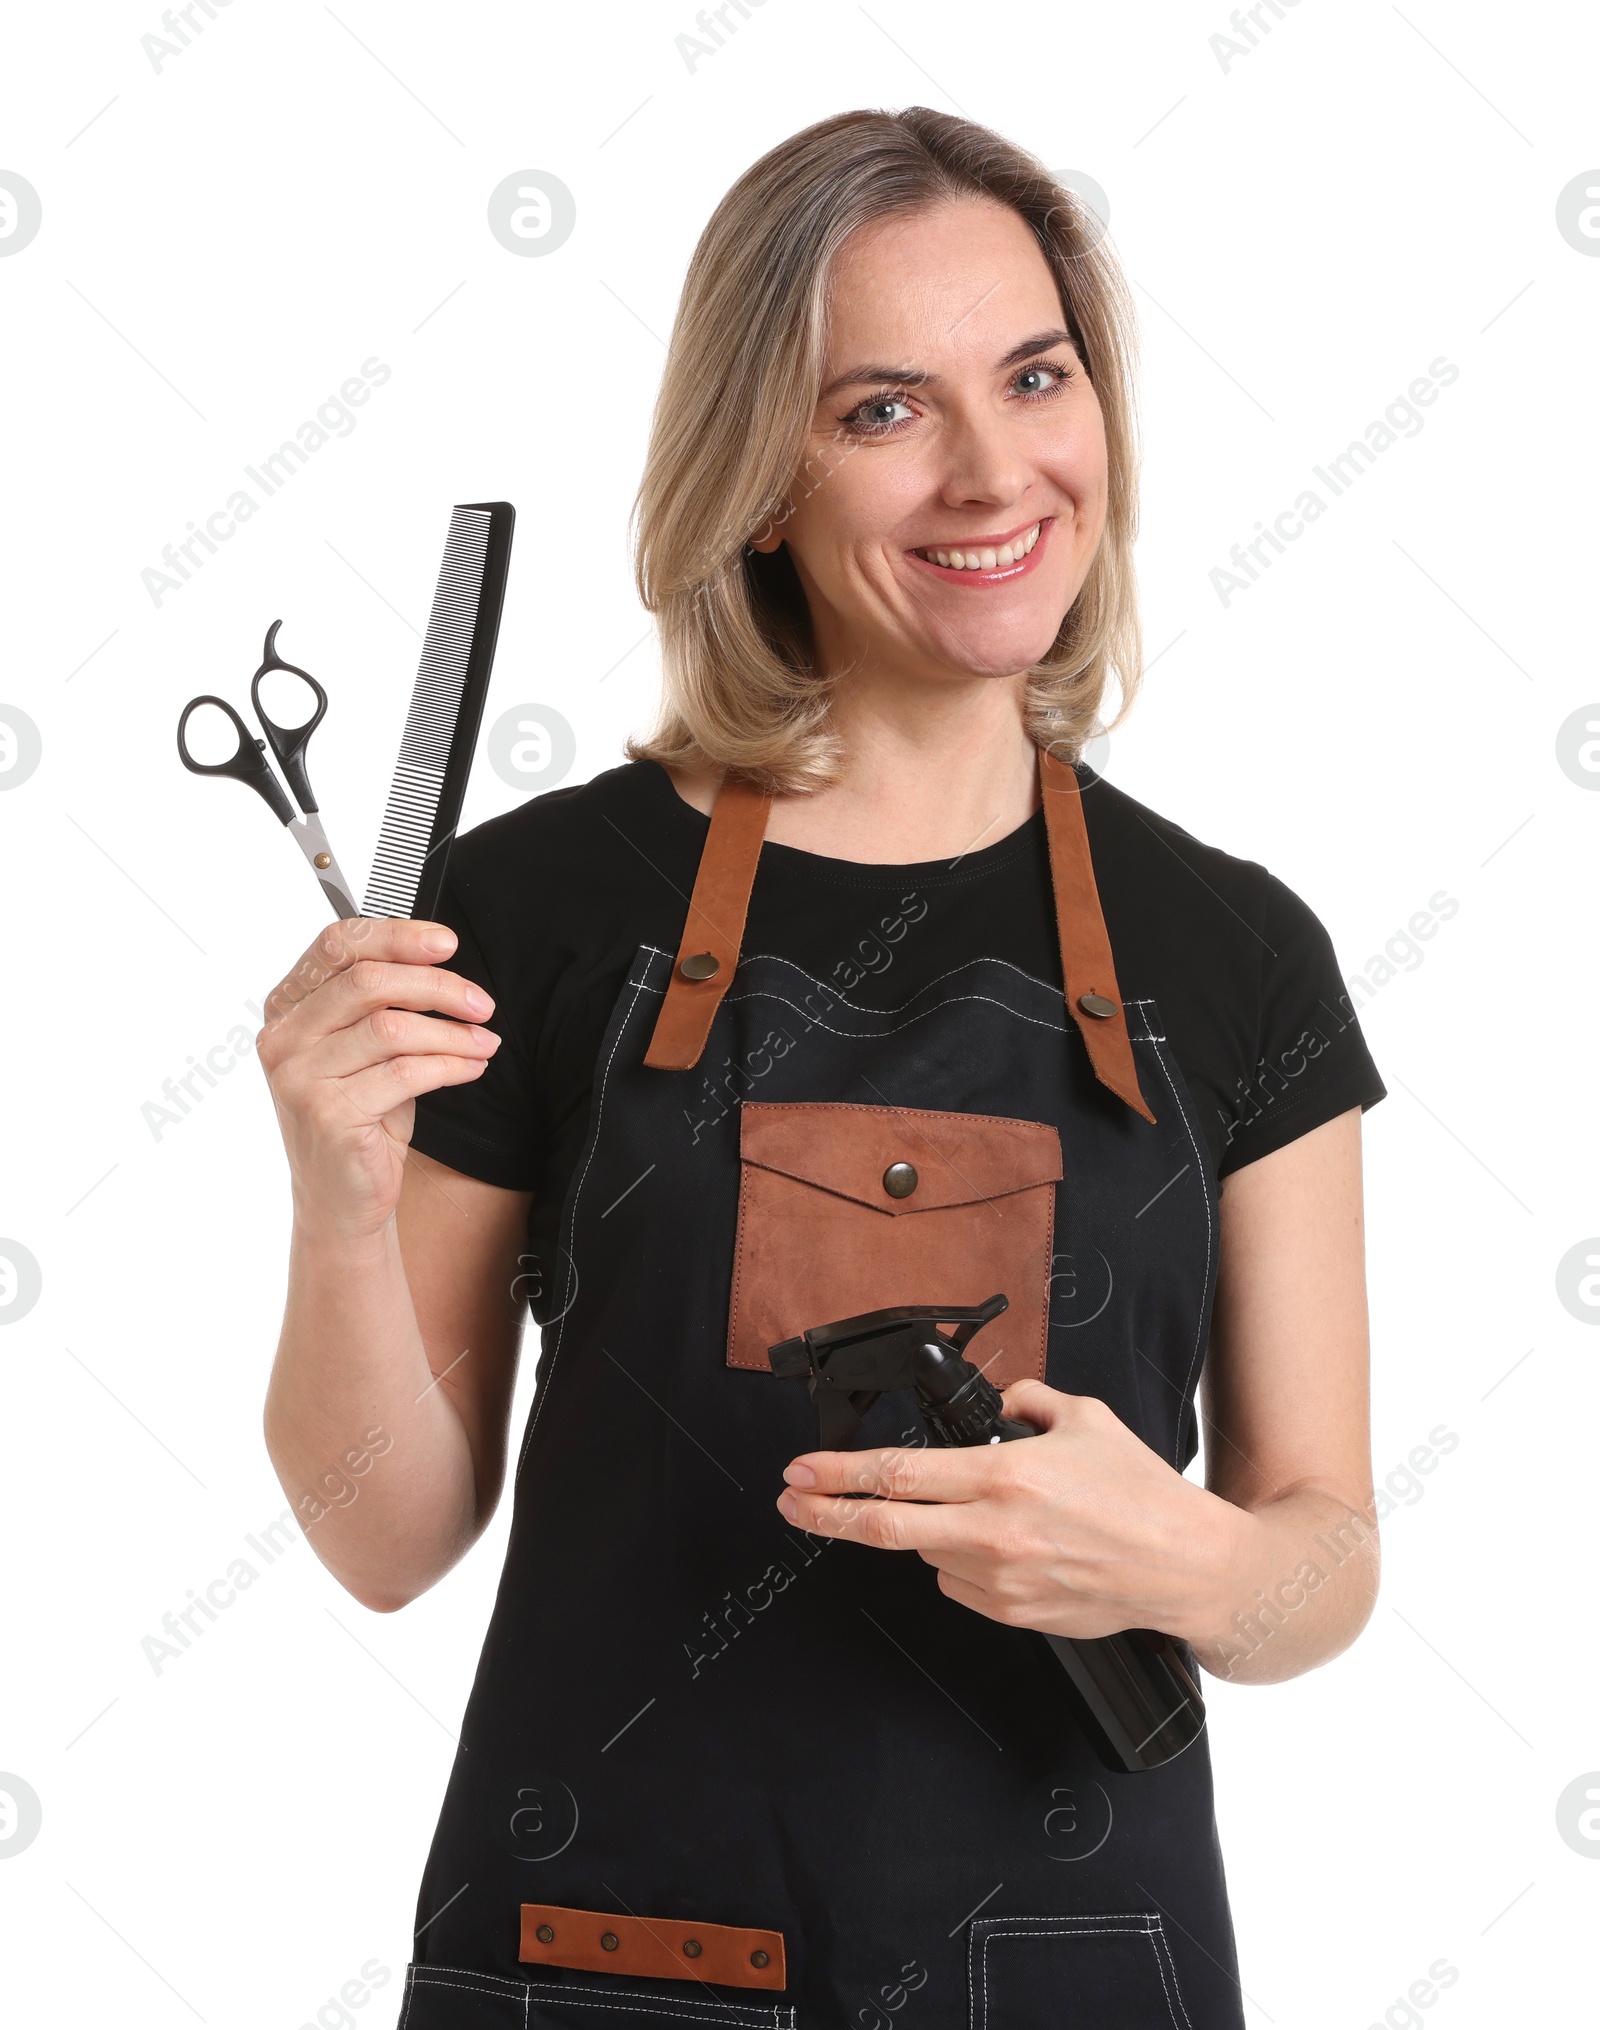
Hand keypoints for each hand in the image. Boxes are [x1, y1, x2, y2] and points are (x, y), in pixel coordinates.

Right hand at [256, 918, 500, 1240]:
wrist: (342, 1200)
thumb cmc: (361, 1117)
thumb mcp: (367, 1049)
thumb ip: (384, 1002)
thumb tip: (440, 959)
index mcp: (287, 1007)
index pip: (338, 945)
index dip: (397, 936)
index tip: (446, 943)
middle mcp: (283, 1038)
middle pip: (368, 982)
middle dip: (437, 987)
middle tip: (480, 1003)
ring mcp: (299, 1077)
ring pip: (391, 1028)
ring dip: (451, 1032)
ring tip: (484, 1042)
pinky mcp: (327, 1114)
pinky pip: (404, 1073)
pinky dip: (449, 1066)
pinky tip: (471, 1067)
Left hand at [775, 1379, 1246, 1644]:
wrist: (1187, 1567)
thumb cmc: (1142, 1494)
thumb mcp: (1085, 1418)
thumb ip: (1028, 1403)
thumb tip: (996, 1407)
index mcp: (1005, 1476)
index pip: (898, 1474)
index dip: (839, 1472)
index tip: (801, 1469)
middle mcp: (995, 1531)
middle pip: (885, 1527)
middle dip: (826, 1514)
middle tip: (792, 1503)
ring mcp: (1001, 1579)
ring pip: (928, 1553)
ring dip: (930, 1530)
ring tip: (983, 1514)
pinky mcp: (1014, 1614)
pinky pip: (961, 1583)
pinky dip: (965, 1562)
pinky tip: (1007, 1547)